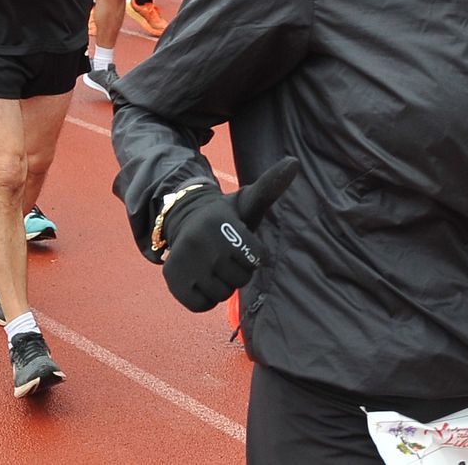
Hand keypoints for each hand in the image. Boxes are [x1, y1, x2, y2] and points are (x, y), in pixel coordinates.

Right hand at [160, 157, 298, 311]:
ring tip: (212, 266)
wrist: (183, 224)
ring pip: (221, 294)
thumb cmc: (225, 219)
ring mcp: (182, 261)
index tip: (240, 240)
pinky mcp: (172, 281)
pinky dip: (204, 298)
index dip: (252, 253)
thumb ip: (270, 185)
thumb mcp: (246, 202)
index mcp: (220, 221)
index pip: (256, 258)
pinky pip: (202, 306)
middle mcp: (198, 240)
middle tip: (224, 255)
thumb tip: (295, 161)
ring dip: (221, 285)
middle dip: (237, 270)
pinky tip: (200, 278)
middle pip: (240, 279)